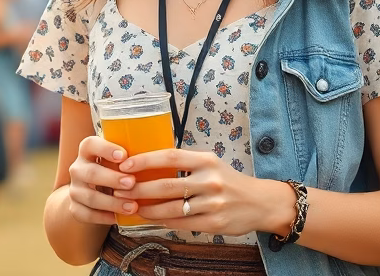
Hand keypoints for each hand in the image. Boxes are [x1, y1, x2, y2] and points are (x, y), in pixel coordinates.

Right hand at [65, 136, 138, 225]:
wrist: (92, 191)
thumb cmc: (114, 169)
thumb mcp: (119, 159)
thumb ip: (132, 156)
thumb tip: (162, 152)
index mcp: (88, 150)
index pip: (91, 144)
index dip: (106, 149)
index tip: (124, 156)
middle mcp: (78, 168)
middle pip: (91, 172)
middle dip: (112, 179)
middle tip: (132, 183)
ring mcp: (74, 189)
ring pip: (90, 197)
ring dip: (112, 202)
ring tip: (132, 206)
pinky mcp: (74, 207)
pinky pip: (86, 214)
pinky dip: (103, 217)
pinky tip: (118, 218)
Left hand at [114, 149, 289, 236]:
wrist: (260, 202)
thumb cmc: (228, 181)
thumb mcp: (211, 164)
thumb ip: (186, 163)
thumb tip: (149, 165)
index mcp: (206, 160)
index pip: (170, 156)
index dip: (145, 160)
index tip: (125, 164)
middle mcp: (210, 180)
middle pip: (166, 184)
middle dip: (138, 188)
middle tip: (119, 189)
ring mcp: (212, 203)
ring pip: (171, 207)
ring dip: (146, 208)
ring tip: (130, 206)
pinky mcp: (214, 223)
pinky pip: (181, 223)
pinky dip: (162, 221)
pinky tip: (150, 218)